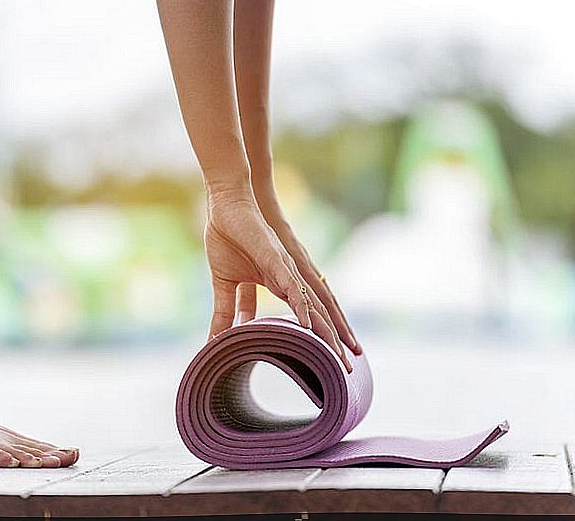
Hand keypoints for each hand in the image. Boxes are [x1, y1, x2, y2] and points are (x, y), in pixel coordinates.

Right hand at [204, 191, 352, 371]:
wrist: (226, 206)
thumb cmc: (229, 238)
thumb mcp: (228, 282)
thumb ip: (233, 306)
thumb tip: (229, 332)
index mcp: (283, 284)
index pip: (309, 317)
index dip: (322, 338)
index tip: (334, 361)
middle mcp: (292, 278)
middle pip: (320, 315)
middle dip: (335, 341)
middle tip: (348, 368)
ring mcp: (287, 268)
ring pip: (313, 304)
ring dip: (327, 330)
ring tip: (339, 353)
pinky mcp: (276, 258)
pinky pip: (292, 286)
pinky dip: (301, 305)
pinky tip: (309, 325)